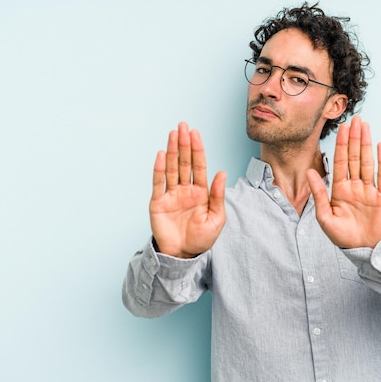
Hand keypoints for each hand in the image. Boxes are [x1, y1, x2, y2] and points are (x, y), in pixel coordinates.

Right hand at [149, 122, 226, 257]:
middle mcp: (185, 189)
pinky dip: (159, 169)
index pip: (199, 166)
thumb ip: (218, 196)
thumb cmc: (202, 238)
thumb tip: (222, 172)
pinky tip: (161, 154)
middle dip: (184, 144)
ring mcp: (171, 194)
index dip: (197, 149)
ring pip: (172, 168)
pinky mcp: (158, 202)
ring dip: (172, 151)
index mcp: (201, 192)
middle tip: (183, 126)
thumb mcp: (216, 218)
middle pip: (185, 162)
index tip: (195, 133)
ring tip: (173, 134)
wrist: (183, 255)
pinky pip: (158, 183)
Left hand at [307, 116, 380, 248]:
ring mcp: (369, 190)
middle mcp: (355, 186)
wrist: (362, 250)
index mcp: (340, 189)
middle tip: (355, 119)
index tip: (342, 128)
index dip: (341, 145)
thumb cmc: (342, 236)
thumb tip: (309, 172)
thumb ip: (318, 193)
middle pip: (354, 157)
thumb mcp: (325, 216)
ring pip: (367, 162)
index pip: (340, 162)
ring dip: (366, 144)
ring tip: (366, 127)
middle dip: (354, 138)